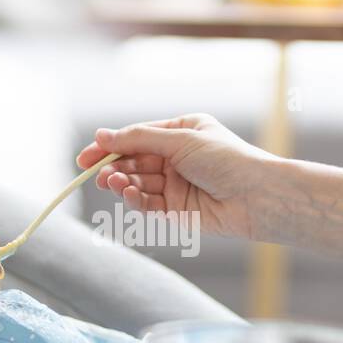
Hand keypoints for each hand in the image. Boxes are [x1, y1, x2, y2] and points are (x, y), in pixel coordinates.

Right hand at [76, 113, 278, 240]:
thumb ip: (139, 140)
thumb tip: (101, 136)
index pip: (138, 136)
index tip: (86, 155)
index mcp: (182, 132)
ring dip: (123, 183)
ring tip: (113, 182)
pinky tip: (129, 195)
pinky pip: (149, 204)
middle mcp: (178, 157)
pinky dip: (136, 199)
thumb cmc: (227, 159)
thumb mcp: (180, 140)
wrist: (257, 196)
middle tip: (94, 172)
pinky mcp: (178, 210)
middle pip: (135, 161)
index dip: (111, 145)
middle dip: (114, 166)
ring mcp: (177, 184)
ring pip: (139, 183)